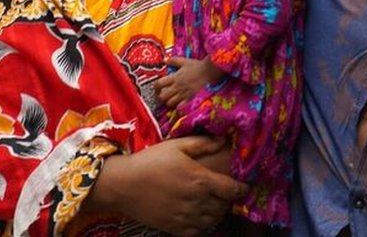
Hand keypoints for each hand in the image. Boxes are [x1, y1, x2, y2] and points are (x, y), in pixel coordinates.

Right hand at [87, 135, 245, 234]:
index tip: (243, 186)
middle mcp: (197, 201)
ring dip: (217, 213)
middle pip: (225, 207)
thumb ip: (202, 143)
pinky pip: (198, 232)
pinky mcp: (175, 228)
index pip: (233, 189)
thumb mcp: (176, 146)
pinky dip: (203, 226)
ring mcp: (186, 217)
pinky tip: (198, 216)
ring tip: (213, 204)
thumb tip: (223, 139)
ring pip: (213, 221)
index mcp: (201, 180)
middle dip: (229, 201)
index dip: (242, 188)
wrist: (123, 184)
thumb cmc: (150, 161)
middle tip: (225, 193)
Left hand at [157, 57, 225, 108]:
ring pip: (170, 103)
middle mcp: (177, 87)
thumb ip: (173, 60)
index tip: (157, 86)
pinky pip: (180, 106)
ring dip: (168, 101)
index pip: (159, 84)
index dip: (156, 86)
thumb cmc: (196, 66)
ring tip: (169, 98)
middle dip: (160, 95)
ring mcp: (183, 93)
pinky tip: (177, 102)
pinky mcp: (190, 98)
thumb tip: (164, 59)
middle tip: (162, 93)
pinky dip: (177, 105)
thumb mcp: (184, 61)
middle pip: (163, 96)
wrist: (208, 72)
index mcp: (175, 77)